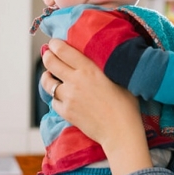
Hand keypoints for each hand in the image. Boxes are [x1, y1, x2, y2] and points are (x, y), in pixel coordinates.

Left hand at [41, 38, 151, 174]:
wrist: (120, 131)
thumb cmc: (126, 104)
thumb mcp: (120, 78)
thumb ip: (106, 66)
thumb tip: (103, 56)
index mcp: (89, 69)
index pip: (63, 51)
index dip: (55, 44)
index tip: (54, 43)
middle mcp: (75, 81)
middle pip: (50, 63)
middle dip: (47, 56)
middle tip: (49, 55)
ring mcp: (68, 97)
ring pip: (47, 83)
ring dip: (47, 77)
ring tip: (50, 76)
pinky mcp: (66, 112)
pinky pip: (53, 101)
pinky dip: (55, 97)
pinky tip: (61, 96)